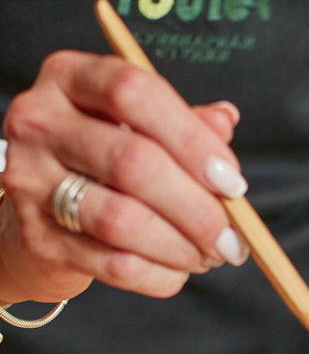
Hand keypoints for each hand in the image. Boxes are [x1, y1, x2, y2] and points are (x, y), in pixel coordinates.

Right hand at [0, 51, 248, 304]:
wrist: (42, 212)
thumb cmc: (100, 164)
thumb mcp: (137, 128)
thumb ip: (181, 124)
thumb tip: (225, 122)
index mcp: (70, 78)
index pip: (134, 94)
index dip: (193, 140)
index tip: (232, 183)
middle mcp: (40, 123)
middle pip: (132, 163)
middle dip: (197, 209)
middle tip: (231, 239)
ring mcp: (31, 180)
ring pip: (122, 221)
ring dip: (180, 248)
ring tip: (208, 257)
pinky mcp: (37, 237)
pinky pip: (113, 264)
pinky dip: (159, 275)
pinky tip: (178, 272)